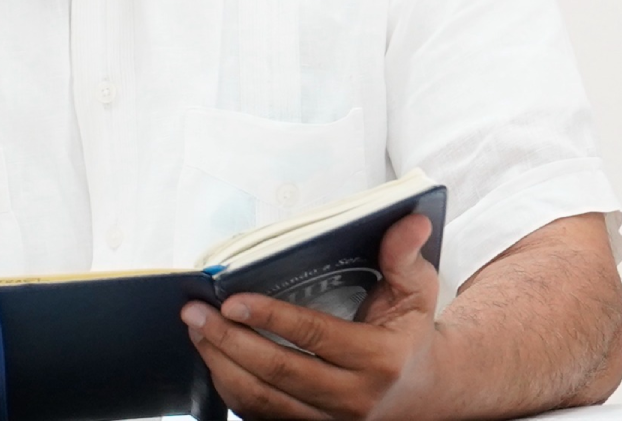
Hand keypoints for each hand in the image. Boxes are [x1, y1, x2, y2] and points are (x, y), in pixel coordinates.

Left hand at [181, 214, 440, 420]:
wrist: (427, 393)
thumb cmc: (410, 333)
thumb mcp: (418, 290)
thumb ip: (405, 255)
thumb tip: (410, 219)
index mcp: (378, 358)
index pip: (314, 336)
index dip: (270, 317)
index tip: (232, 300)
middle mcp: (354, 399)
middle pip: (279, 372)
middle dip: (229, 340)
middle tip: (194, 312)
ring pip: (265, 401)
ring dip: (222, 365)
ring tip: (196, 331)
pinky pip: (264, 418)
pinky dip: (233, 391)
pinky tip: (215, 360)